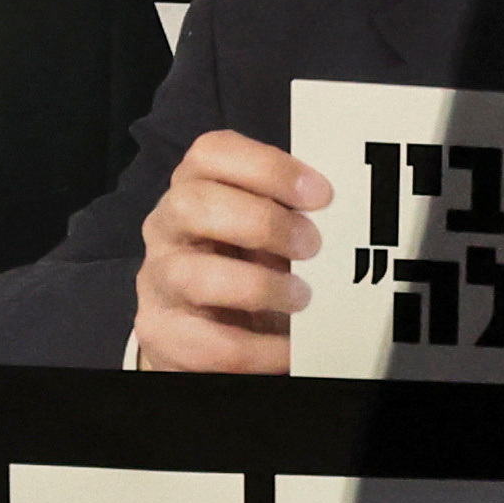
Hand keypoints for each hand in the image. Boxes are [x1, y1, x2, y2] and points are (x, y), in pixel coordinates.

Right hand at [130, 131, 328, 373]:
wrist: (195, 325)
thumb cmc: (239, 262)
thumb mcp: (260, 227)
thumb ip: (288, 211)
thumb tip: (344, 215)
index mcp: (193, 186)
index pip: (211, 153)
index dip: (268, 167)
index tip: (320, 194)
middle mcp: (166, 227)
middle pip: (195, 204)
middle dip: (264, 223)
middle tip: (312, 246)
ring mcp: (159, 280)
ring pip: (195, 275)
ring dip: (259, 286)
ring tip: (300, 297)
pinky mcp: (162, 333)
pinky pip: (210, 343)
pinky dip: (260, 349)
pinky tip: (289, 347)